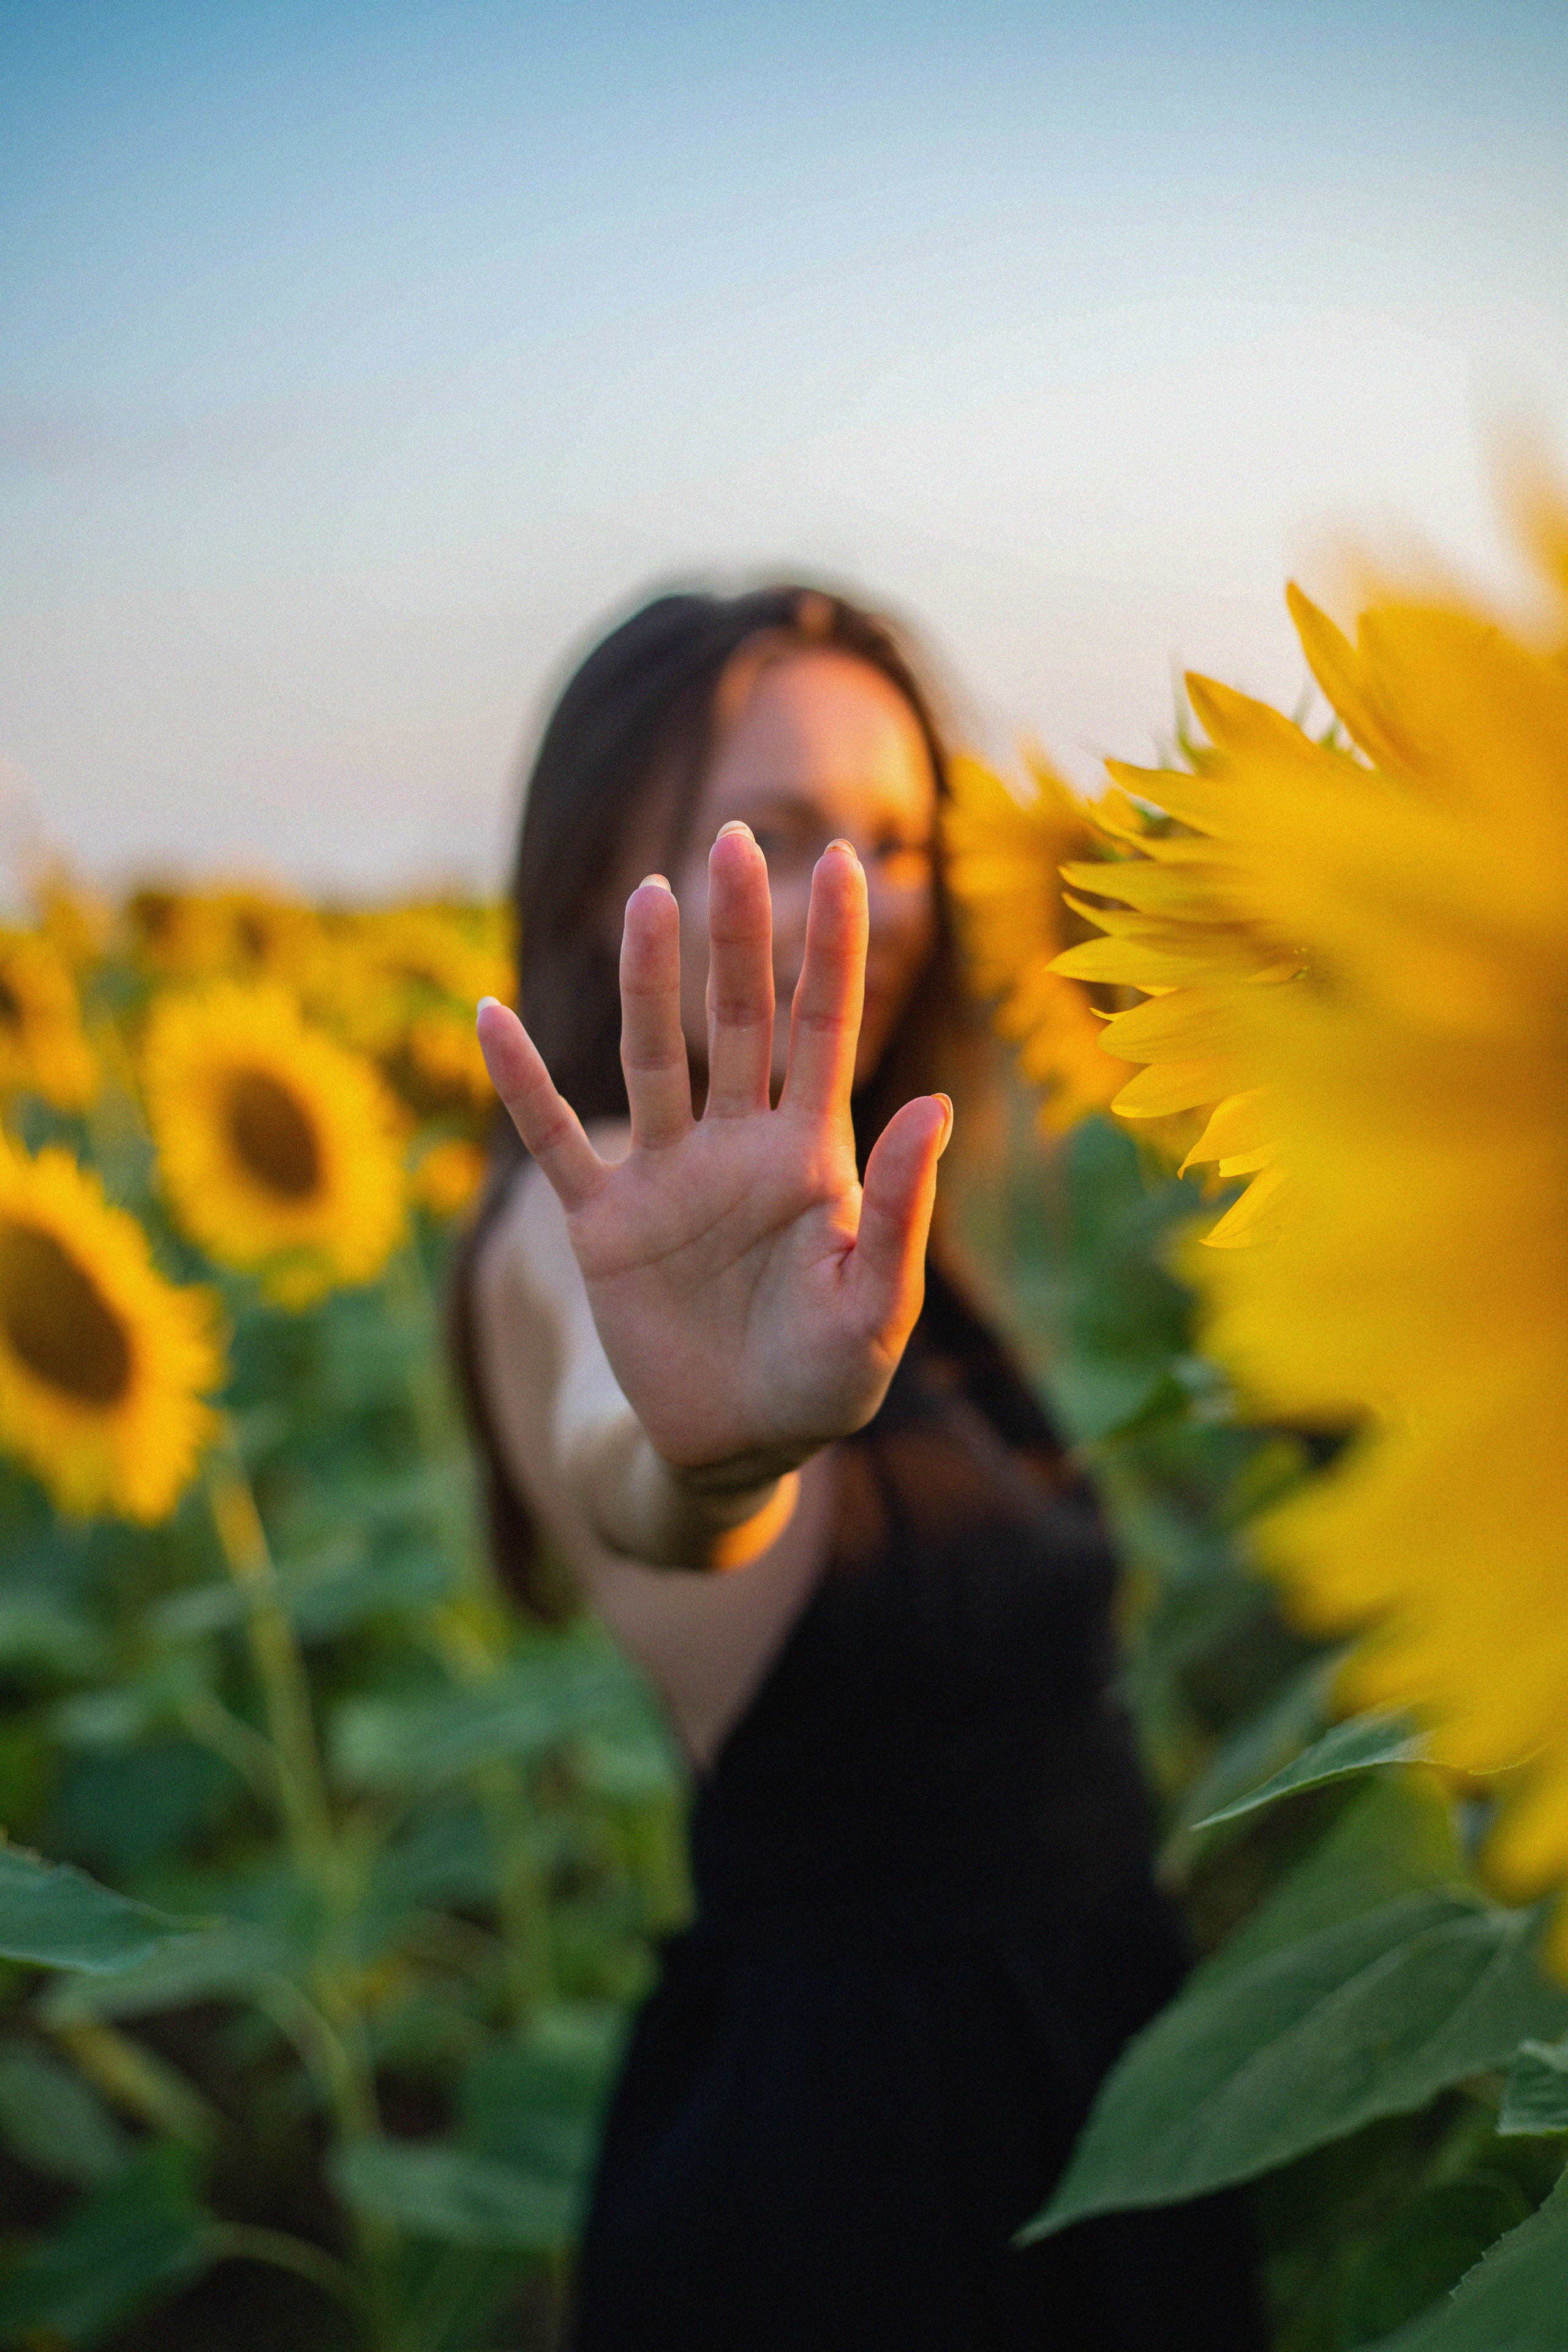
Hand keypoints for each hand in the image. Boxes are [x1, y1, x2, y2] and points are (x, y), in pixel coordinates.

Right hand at [476, 824, 950, 1487]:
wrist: (734, 1446)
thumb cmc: (823, 1381)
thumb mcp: (875, 1308)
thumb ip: (899, 1209)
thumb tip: (934, 1103)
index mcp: (813, 1155)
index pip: (827, 1030)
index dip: (834, 949)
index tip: (849, 860)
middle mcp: (738, 1144)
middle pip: (739, 1017)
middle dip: (739, 932)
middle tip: (735, 840)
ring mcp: (668, 1175)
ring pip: (653, 1057)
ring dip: (648, 980)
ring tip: (648, 899)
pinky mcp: (604, 1222)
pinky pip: (556, 1140)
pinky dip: (522, 1084)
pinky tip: (490, 1017)